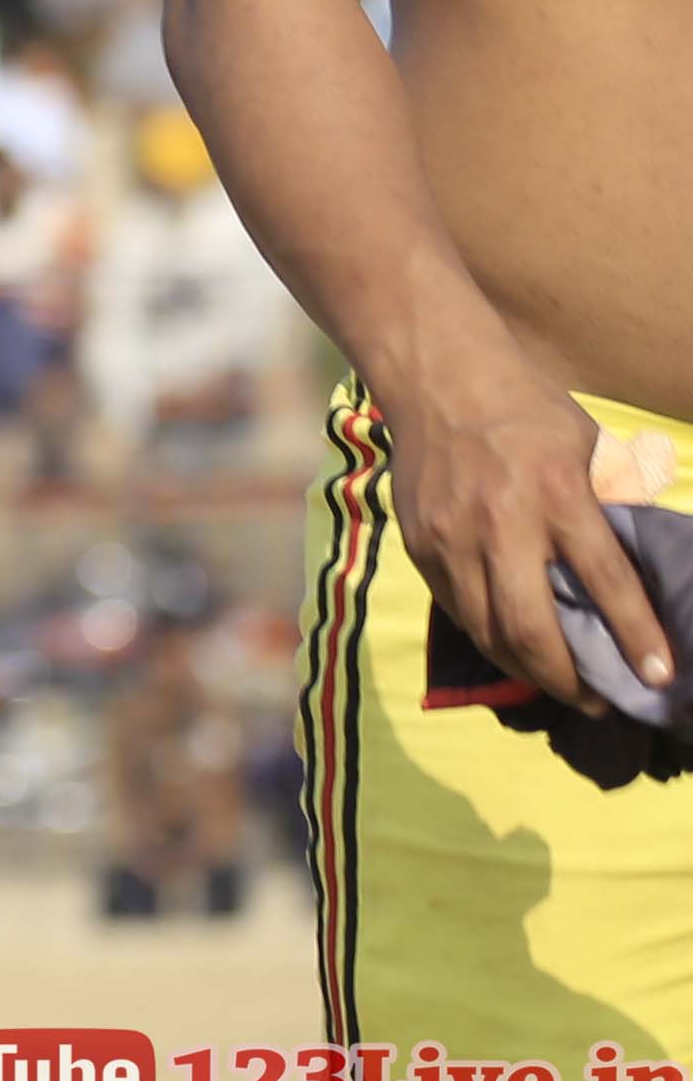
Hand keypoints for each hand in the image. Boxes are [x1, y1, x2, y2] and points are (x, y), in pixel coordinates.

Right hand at [384, 336, 666, 712]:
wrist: (440, 381)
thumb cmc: (529, 412)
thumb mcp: (589, 449)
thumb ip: (611, 505)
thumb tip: (637, 571)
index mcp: (561, 494)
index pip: (606, 582)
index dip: (636, 637)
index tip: (658, 677)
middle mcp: (505, 524)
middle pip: (533, 627)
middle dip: (569, 678)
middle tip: (597, 699)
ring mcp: (454, 540)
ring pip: (489, 631)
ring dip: (527, 669)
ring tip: (557, 685)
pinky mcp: (422, 548)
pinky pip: (458, 610)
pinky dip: (489, 636)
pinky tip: (512, 646)